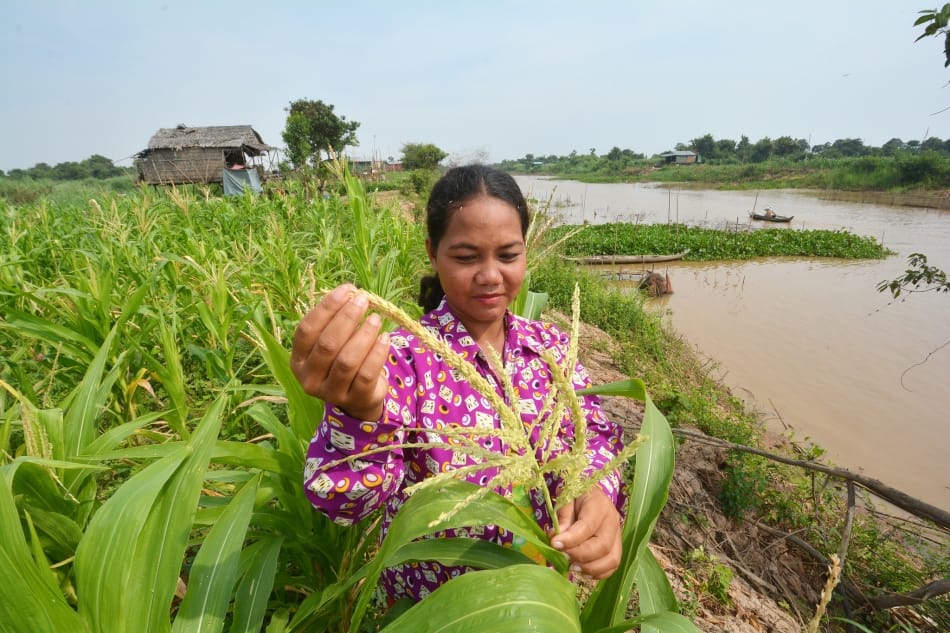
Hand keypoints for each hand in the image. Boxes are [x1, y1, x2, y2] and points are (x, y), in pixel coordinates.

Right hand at [291, 284, 389, 420]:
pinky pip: (366, 374)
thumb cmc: (342, 360)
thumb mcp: (333, 343)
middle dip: (347, 318)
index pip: (307, 330)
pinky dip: (377, 353)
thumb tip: (351, 294)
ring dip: (364, 335)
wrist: (359, 397)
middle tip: (363, 300)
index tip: (346, 290)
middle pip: (327, 344)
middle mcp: (309, 378)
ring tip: (375, 319)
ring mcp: (331, 392)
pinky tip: (384, 338)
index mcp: (298, 360)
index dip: (326, 308)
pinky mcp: (354, 399)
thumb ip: (336, 322)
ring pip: (347, 361)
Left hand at [550, 487, 621, 578]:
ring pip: (611, 559)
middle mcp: (613, 521)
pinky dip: (598, 573)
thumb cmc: (576, 496)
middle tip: (563, 556)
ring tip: (572, 566)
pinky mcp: (617, 546)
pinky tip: (582, 571)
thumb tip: (556, 538)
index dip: (571, 539)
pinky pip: (613, 565)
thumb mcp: (566, 499)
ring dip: (590, 568)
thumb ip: (562, 517)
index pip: (588, 526)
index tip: (554, 544)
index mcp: (599, 505)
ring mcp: (617, 535)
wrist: (591, 495)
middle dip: (580, 555)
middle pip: (602, 546)